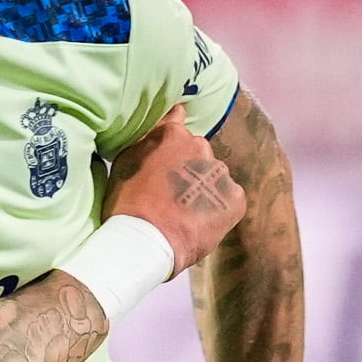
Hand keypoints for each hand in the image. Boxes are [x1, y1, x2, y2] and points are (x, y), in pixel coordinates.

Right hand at [105, 109, 243, 273]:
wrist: (148, 242)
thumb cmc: (127, 203)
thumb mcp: (125, 163)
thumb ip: (147, 139)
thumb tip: (166, 119)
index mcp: (174, 136)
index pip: (178, 122)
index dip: (173, 137)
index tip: (170, 148)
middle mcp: (202, 148)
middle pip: (197, 153)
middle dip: (188, 167)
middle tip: (171, 192)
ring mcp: (221, 173)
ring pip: (213, 176)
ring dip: (202, 188)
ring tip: (185, 211)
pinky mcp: (236, 198)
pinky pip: (228, 198)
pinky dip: (217, 207)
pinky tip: (200, 221)